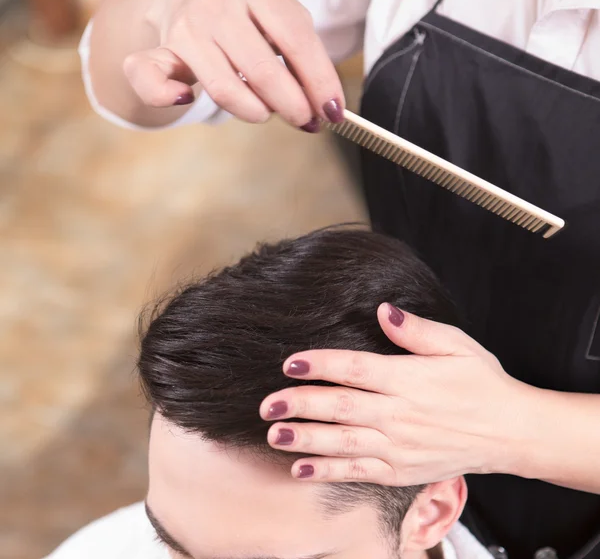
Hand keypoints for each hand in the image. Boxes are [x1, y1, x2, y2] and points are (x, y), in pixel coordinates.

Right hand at [123, 0, 343, 128]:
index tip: (333, 112)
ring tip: (266, 113)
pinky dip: (166, 96)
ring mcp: (187, 27)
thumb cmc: (246, 15)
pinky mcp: (161, 50)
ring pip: (224, 88)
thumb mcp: (279, 19)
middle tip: (304, 120)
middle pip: (262, 70)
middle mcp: (218, 4)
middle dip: (292, 106)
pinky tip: (187, 99)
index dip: (319, 81)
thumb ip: (303, 57)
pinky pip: (150, 78)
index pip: (296, 40)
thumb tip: (327, 107)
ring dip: (254, 112)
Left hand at [260, 303, 535, 484]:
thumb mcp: (456, 345)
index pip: (355, 368)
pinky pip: (359, 472)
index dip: (320, 365)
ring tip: (274, 436)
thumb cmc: (482, 383)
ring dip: (306, 440)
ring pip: (343, 442)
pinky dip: (328, 471)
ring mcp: (399, 447)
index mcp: (408, 379)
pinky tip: (301, 470)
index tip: (290, 363)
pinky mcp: (401, 471)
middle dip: (300, 405)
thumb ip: (415, 330)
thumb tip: (382, 310)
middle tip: (267, 405)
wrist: (511, 431)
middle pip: (341, 407)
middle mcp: (399, 413)